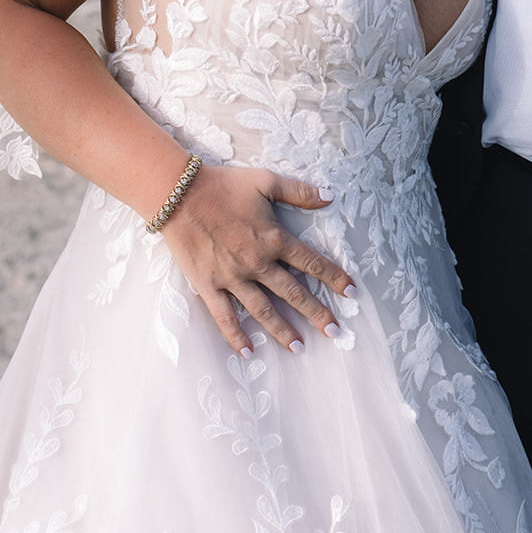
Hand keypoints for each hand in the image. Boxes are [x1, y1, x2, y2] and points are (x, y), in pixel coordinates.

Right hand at [162, 165, 355, 353]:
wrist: (179, 195)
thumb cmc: (224, 185)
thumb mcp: (266, 181)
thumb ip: (299, 191)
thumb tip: (330, 197)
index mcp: (274, 239)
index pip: (311, 263)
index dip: (334, 277)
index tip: (352, 292)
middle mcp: (257, 263)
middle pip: (293, 293)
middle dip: (316, 313)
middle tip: (335, 331)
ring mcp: (232, 277)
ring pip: (263, 310)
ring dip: (282, 330)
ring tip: (299, 347)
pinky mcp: (208, 286)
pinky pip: (224, 316)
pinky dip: (236, 335)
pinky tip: (248, 351)